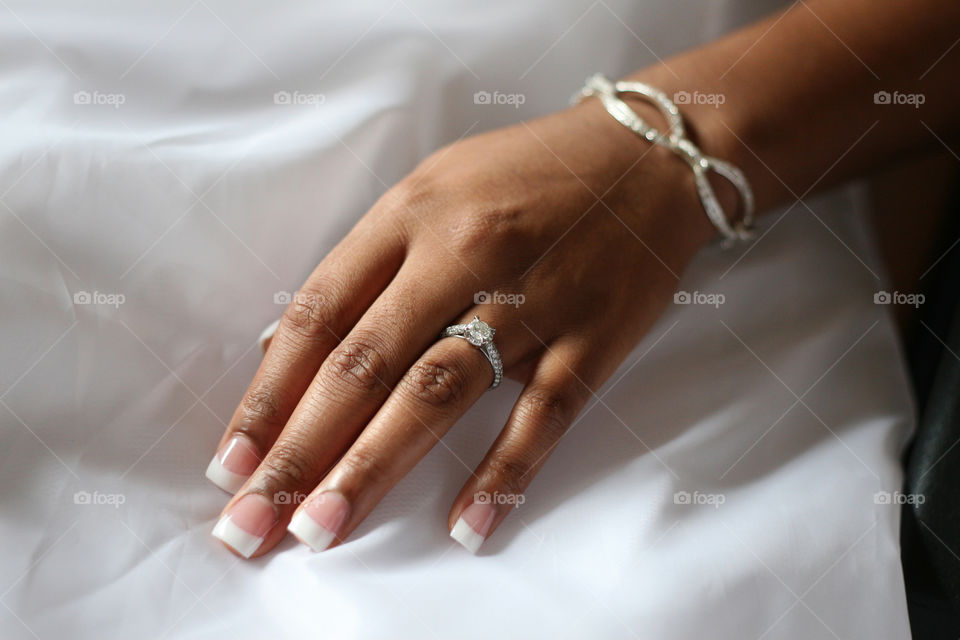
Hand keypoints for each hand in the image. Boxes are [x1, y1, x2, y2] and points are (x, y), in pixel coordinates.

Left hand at [206, 96, 717, 557]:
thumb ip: (364, 265)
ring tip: (322, 526)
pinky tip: (467, 526)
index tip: (231, 460)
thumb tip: (287, 349)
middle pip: (364, 365)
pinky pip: (542, 415)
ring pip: (438, 393)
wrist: (647, 156)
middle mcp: (462, 255)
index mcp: (412, 213)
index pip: (320, 314)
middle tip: (253, 522)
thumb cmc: (527, 173)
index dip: (268, 394)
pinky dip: (504, 474)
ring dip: (373, 467)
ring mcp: (530, 300)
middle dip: (300, 450)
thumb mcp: (430, 189)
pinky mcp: (591, 338)